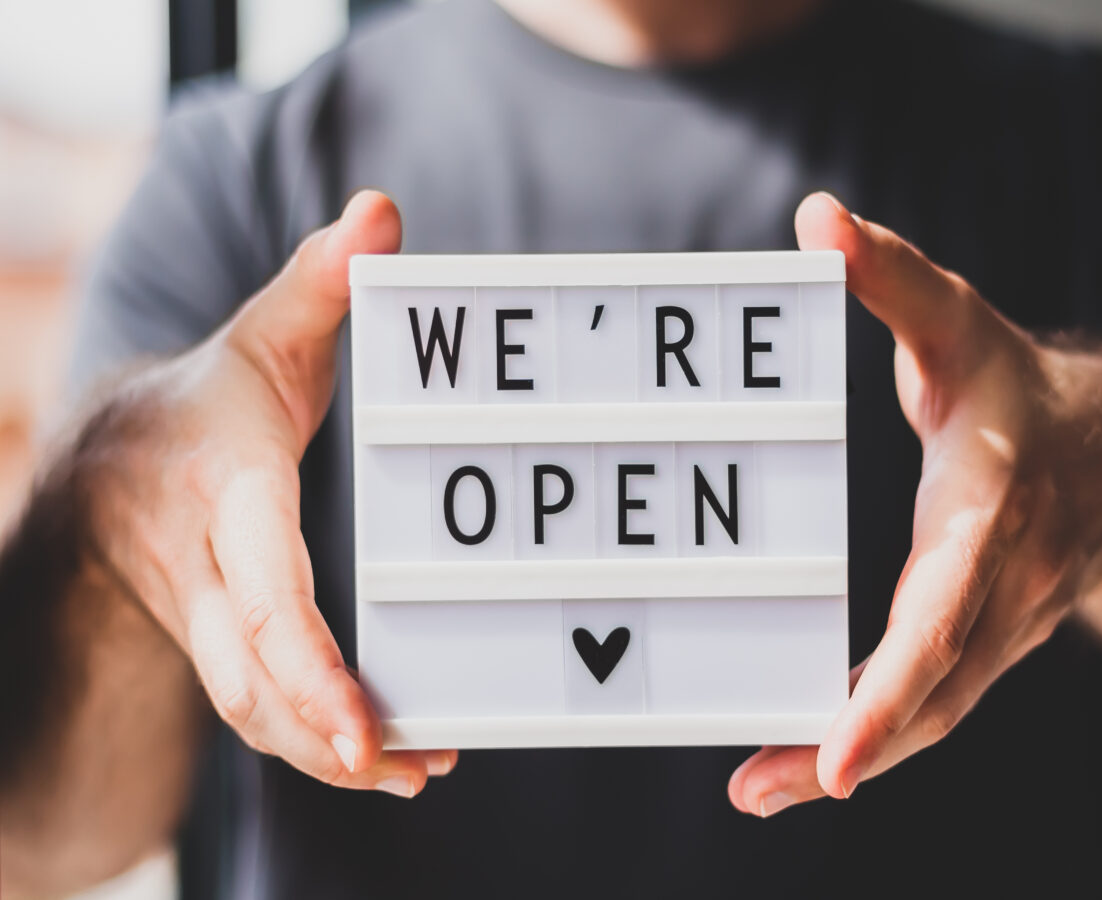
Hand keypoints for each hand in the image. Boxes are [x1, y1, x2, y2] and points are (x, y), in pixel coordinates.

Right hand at [88, 192, 452, 796]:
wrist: (107, 467)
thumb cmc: (208, 399)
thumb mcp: (263, 333)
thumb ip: (323, 282)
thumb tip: (382, 213)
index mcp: (220, 490)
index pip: (257, 584)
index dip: (304, 657)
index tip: (359, 720)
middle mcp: (200, 568)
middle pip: (249, 669)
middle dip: (320, 728)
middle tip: (404, 767)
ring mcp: (200, 618)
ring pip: (250, 706)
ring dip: (326, 751)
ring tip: (413, 772)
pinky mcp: (216, 647)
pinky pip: (257, 707)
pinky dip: (313, 741)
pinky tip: (381, 760)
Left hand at [729, 192, 1101, 814]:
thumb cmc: (1020, 392)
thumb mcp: (959, 323)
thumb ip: (892, 276)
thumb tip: (819, 217)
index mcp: (995, 514)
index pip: (947, 610)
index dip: (898, 682)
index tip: (841, 745)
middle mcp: (1000, 589)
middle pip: (935, 688)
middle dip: (855, 742)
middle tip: (759, 785)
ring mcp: (992, 629)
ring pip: (927, 715)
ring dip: (842, 759)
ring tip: (755, 788)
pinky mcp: (974, 647)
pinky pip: (923, 708)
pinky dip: (864, 740)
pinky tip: (791, 764)